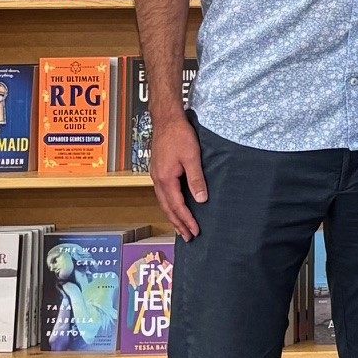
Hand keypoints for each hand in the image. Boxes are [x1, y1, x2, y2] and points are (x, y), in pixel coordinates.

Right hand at [150, 109, 206, 239]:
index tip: (195, 232)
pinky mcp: (158, 171)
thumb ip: (196, 179)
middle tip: (188, 237)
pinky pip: (163, 194)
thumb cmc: (180, 136)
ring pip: (164, 202)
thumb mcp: (192, 157)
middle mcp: (158, 180)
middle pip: (167, 208)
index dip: (186, 220)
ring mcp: (156, 176)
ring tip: (181, 227)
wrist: (166, 120)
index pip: (177, 206)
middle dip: (178, 224)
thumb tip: (201, 200)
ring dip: (173, 216)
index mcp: (166, 179)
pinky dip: (169, 204)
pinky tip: (175, 206)